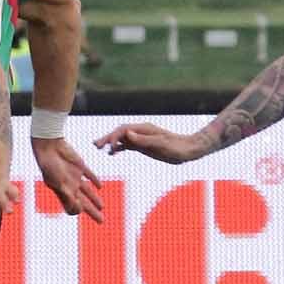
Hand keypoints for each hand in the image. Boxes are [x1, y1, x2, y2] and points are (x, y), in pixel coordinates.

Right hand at [32, 136, 104, 222]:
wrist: (49, 146)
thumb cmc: (50, 165)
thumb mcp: (57, 182)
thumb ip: (67, 195)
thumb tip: (77, 209)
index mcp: (63, 192)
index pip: (72, 208)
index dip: (78, 211)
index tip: (81, 209)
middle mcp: (70, 186)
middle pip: (84, 203)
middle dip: (92, 212)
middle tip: (101, 221)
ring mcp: (75, 177)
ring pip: (88, 192)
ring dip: (95, 200)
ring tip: (102, 207)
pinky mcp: (80, 166)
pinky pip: (89, 175)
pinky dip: (95, 181)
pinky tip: (100, 187)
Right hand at [93, 122, 208, 164]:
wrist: (189, 150)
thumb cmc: (177, 148)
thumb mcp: (161, 145)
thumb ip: (143, 140)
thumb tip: (127, 135)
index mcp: (144, 129)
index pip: (124, 130)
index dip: (113, 137)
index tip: (107, 147)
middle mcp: (141, 131)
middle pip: (119, 132)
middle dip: (107, 138)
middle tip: (94, 145)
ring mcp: (141, 138)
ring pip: (122, 138)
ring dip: (110, 142)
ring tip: (98, 148)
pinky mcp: (143, 145)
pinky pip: (127, 145)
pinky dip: (118, 148)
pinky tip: (111, 153)